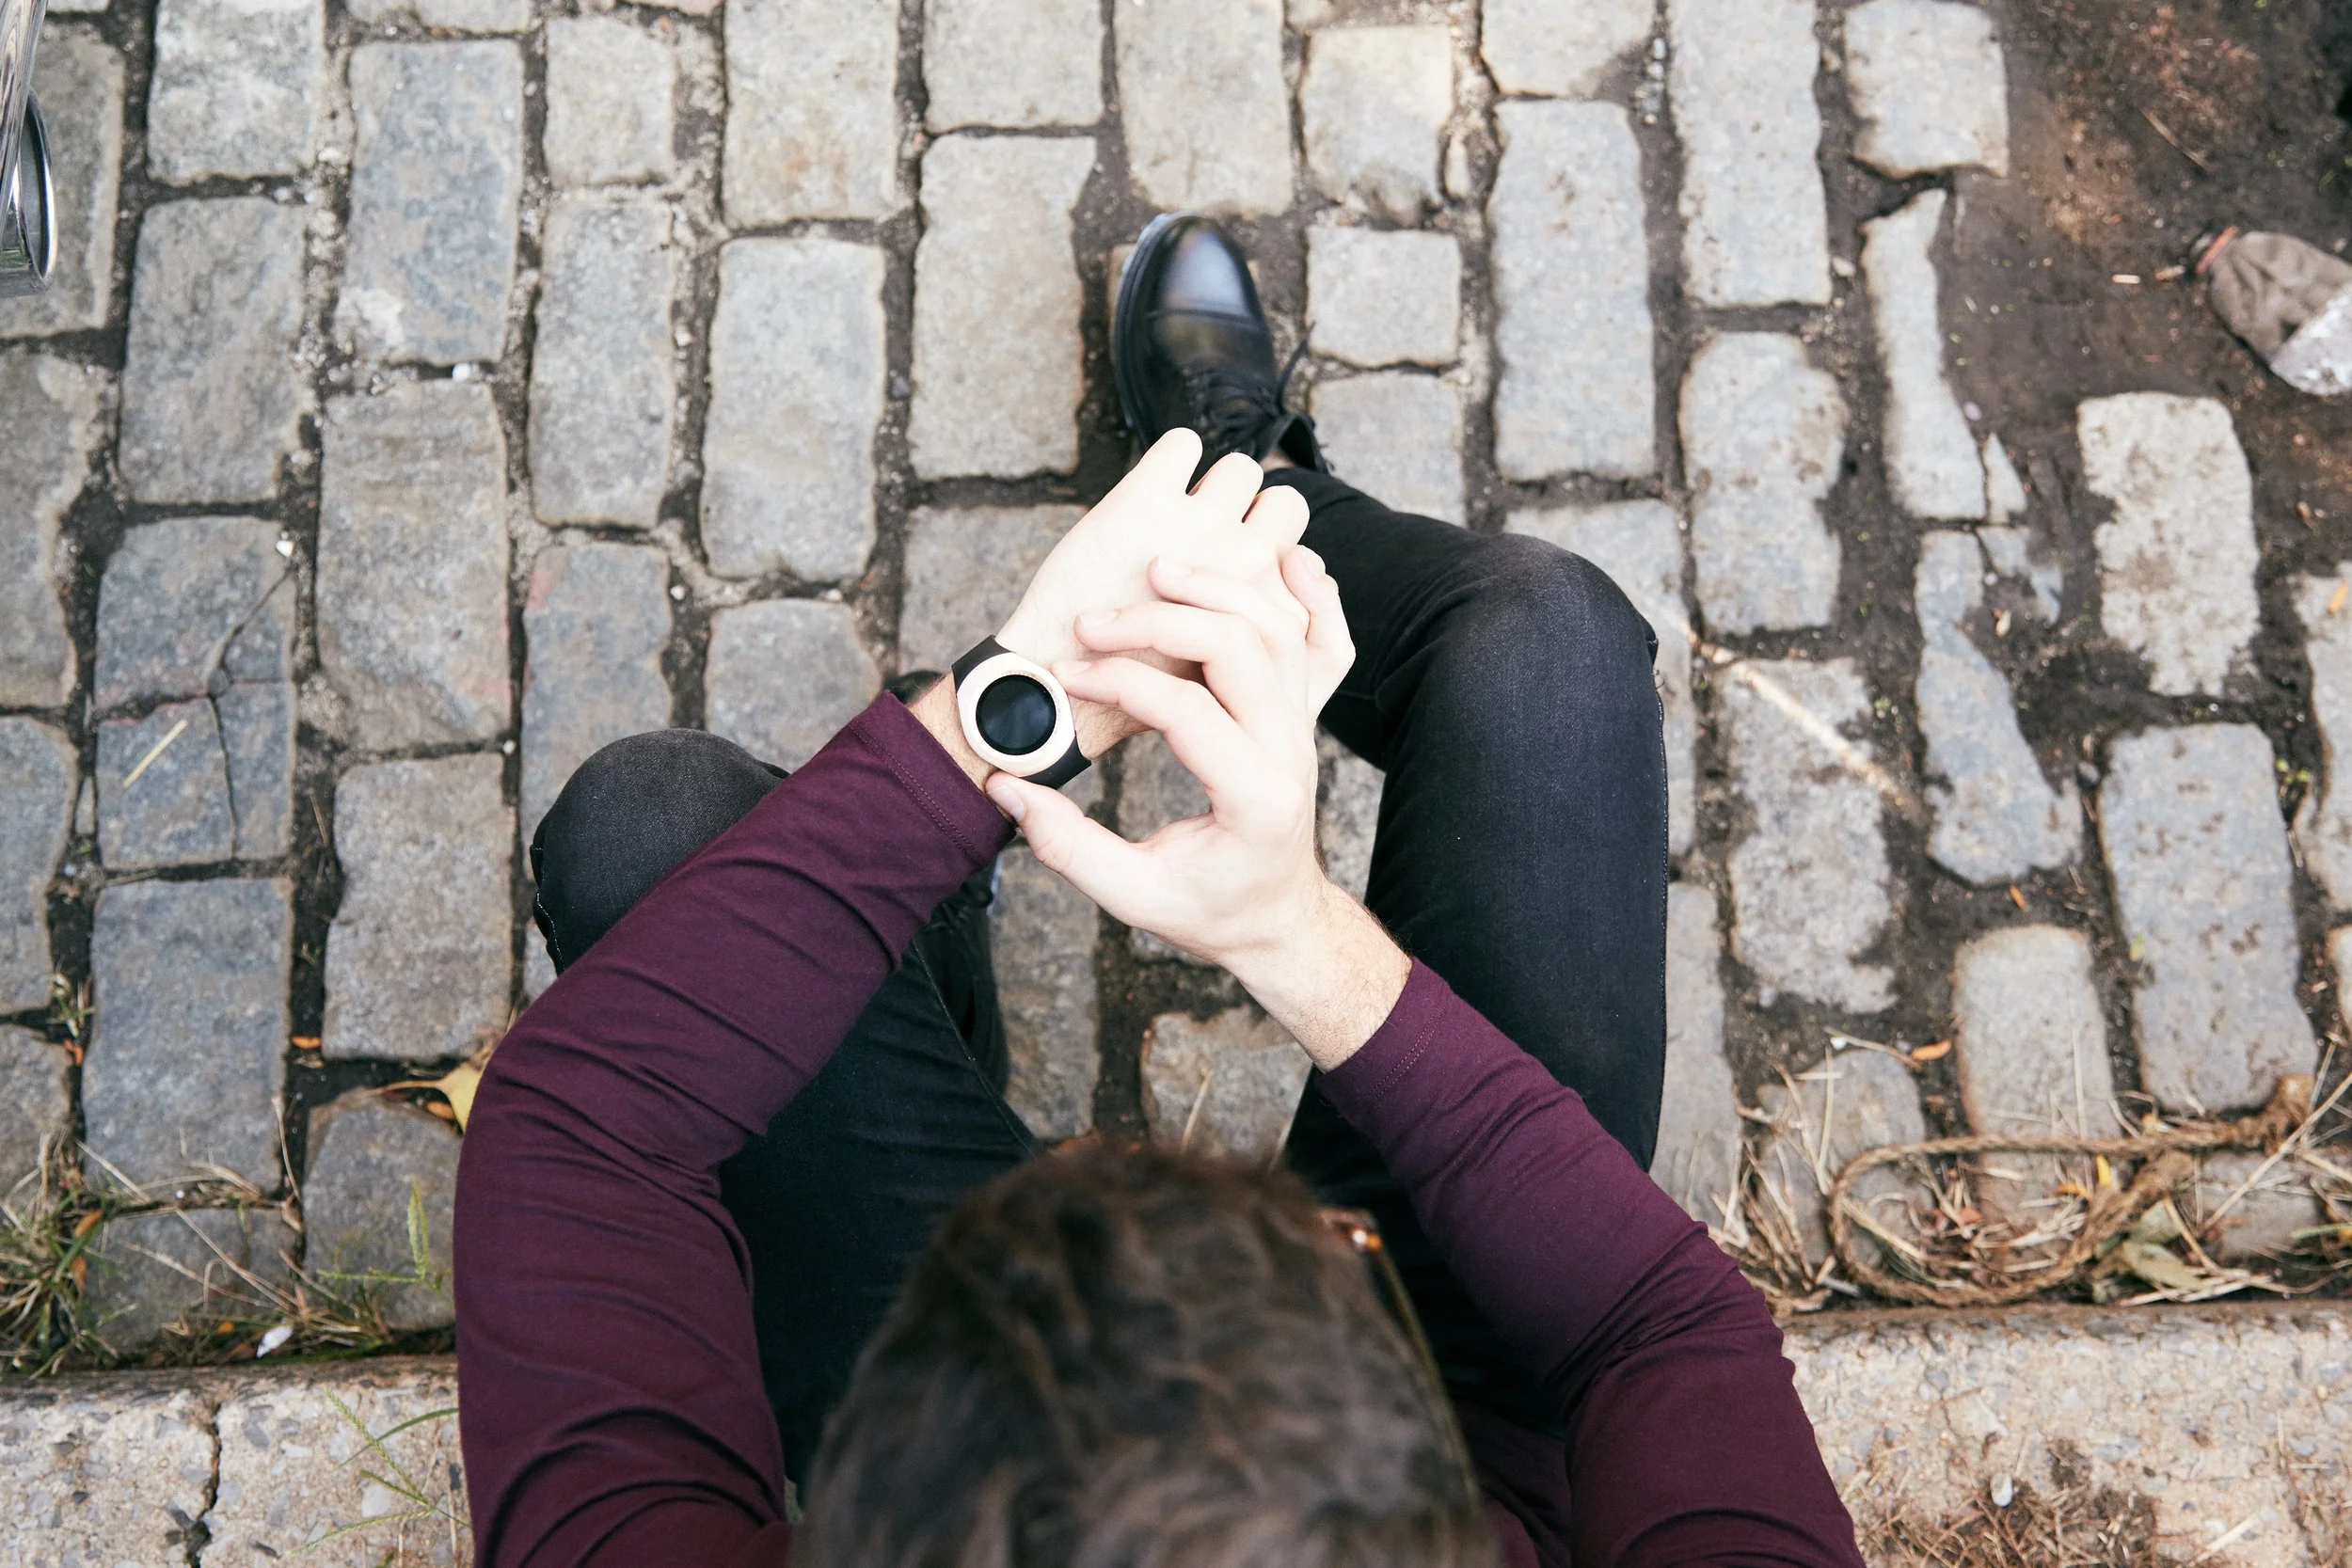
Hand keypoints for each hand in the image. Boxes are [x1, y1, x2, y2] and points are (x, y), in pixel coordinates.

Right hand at [984, 550, 1407, 1070]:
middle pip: (1241, 648)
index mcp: (1253, 799)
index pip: (1187, 711)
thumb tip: (1006, 788)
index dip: (1119, 682)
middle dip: (1161, 621)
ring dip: (1220, 589)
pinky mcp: (1305, 714)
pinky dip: (1309, 595)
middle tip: (1095, 623)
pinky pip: (1322, 640)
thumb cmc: (1208, 911)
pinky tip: (1282, 562)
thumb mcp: (1134, 897)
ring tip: (1159, 572)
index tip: (1065, 678)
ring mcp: (1305, 728)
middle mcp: (1291, 752)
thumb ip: (1069, 848)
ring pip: (1279, 630)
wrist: (1279, 919)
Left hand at [993, 429, 1310, 756]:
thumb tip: (1285, 580)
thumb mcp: (1228, 686)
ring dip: (1211, 485)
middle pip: (1286, 503)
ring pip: (1240, 469)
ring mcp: (1205, 529)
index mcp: (1278, 613)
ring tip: (1172, 516)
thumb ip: (1261, 640)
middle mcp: (1253, 563)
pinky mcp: (1149, 501)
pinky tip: (1148, 490)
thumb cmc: (1136, 692)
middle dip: (1250, 513)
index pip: (1298, 554)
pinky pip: (1182, 445)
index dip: (1264, 556)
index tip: (1230, 565)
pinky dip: (1171, 456)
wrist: (1062, 690)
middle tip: (1205, 535)